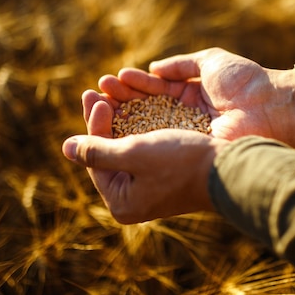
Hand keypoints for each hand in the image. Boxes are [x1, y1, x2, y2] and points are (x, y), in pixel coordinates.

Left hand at [62, 99, 227, 223]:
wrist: (230, 168)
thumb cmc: (182, 161)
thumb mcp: (134, 153)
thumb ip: (97, 151)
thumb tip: (65, 148)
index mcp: (122, 202)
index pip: (95, 158)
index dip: (92, 125)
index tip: (95, 97)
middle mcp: (135, 199)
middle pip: (109, 153)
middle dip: (103, 120)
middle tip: (95, 92)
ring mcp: (151, 188)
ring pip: (127, 148)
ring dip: (119, 120)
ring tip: (111, 94)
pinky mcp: (167, 175)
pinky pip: (144, 149)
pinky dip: (138, 127)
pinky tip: (135, 108)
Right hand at [94, 47, 294, 148]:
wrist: (269, 106)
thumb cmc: (244, 80)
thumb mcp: (210, 61)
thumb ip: (181, 65)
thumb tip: (152, 68)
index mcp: (193, 96)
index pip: (155, 90)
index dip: (133, 85)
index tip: (109, 80)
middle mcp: (186, 117)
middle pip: (147, 108)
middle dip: (122, 99)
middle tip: (97, 92)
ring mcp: (187, 134)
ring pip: (148, 125)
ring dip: (123, 114)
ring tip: (99, 102)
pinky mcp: (189, 149)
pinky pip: (159, 141)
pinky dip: (138, 133)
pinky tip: (118, 124)